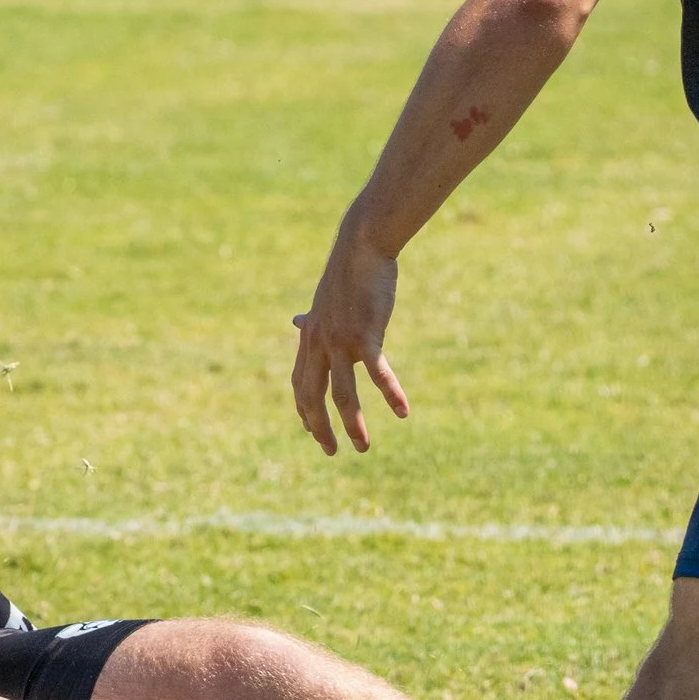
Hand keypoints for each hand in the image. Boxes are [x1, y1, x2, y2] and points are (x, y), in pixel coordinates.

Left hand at [290, 226, 409, 454]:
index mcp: (309, 339)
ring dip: (353, 424)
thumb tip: (296, 320)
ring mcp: (340, 343)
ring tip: (363, 447)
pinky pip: (377, 374)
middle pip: (312, 398)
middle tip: (332, 450)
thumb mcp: (323, 301)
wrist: (360, 249)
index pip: (299, 384)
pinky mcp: (365, 336)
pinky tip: (402, 411)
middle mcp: (319, 345)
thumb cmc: (346, 275)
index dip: (303, 410)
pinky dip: (390, 394)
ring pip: (342, 395)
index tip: (310, 430)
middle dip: (320, 429)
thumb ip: (311, 320)